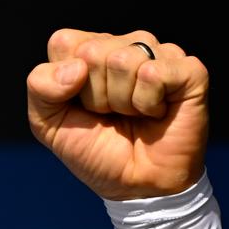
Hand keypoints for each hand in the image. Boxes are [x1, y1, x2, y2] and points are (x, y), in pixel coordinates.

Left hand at [25, 29, 208, 200]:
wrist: (136, 186)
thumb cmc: (97, 153)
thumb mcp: (49, 125)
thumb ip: (40, 87)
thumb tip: (75, 67)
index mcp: (91, 52)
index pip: (64, 43)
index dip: (64, 83)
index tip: (81, 108)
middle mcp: (126, 46)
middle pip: (92, 52)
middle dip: (95, 96)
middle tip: (111, 116)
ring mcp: (160, 54)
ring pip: (123, 60)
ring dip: (122, 102)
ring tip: (134, 115)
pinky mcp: (189, 70)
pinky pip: (153, 73)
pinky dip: (148, 104)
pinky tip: (157, 113)